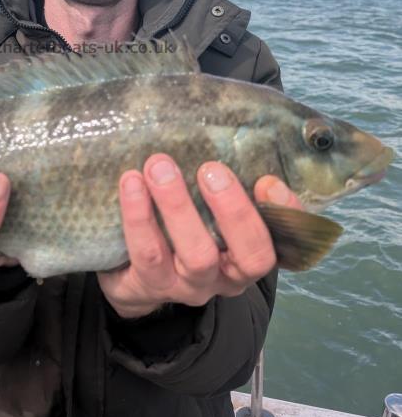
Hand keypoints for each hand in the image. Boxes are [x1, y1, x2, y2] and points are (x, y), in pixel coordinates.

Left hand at [97, 154, 302, 318]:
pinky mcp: (151, 284)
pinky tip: (131, 182)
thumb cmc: (182, 225)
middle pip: (249, 254)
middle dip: (233, 210)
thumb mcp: (209, 207)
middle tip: (211, 168)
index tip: (268, 180)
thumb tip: (237, 131)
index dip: (284, 214)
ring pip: (196, 254)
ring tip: (159, 166)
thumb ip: (228, 179)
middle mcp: (228, 275)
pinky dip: (139, 215)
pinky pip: (147, 254)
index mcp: (251, 253)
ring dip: (179, 206)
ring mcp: (191, 285)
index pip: (286, 237)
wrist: (133, 274)